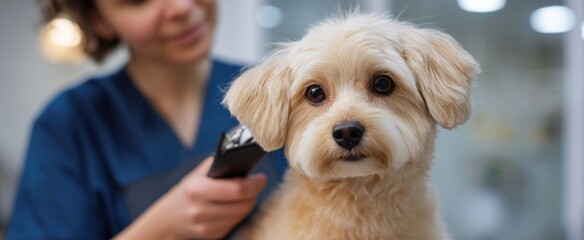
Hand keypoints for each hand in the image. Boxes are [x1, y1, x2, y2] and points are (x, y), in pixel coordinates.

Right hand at [114, 156, 266, 239]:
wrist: (168, 218)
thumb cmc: (188, 191)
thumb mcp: (198, 174)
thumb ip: (219, 165)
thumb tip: (244, 158)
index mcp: (196, 190)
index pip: (236, 189)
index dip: (254, 183)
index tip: (260, 177)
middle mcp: (199, 210)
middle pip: (243, 205)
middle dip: (254, 193)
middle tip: (256, 185)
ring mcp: (205, 226)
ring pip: (242, 215)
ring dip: (248, 203)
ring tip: (244, 194)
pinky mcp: (211, 236)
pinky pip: (235, 224)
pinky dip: (238, 214)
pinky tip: (233, 206)